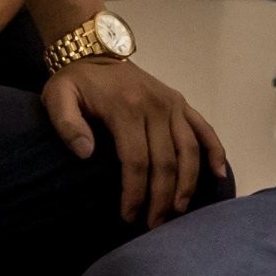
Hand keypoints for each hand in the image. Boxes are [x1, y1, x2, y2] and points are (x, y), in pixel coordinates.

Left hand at [42, 56, 231, 230]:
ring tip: (179, 210)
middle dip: (161, 198)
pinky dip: (215, 151)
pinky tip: (218, 174)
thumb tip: (86, 154)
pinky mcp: (181, 103)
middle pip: (165, 161)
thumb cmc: (75, 82)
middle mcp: (156, 106)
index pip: (136, 161)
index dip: (135, 193)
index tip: (129, 217)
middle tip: (154, 224)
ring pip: (189, 150)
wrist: (95, 51)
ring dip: (187, 183)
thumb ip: (67, 125)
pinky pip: (204, 129)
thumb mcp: (58, 98)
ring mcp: (173, 104)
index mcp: (126, 108)